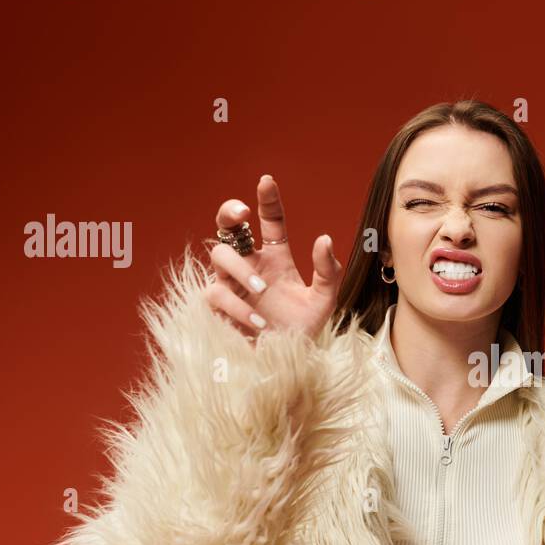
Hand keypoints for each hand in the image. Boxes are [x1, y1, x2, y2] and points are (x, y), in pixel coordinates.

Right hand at [204, 175, 341, 340]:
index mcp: (275, 258)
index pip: (270, 221)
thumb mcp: (324, 301)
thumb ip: (327, 272)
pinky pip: (217, 294)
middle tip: (241, 213)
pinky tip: (258, 323)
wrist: (286, 364)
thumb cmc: (302, 329)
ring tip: (261, 290)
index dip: (267, 200)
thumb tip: (323, 238)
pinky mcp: (218, 307)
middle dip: (229, 213)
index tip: (267, 181)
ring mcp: (231, 284)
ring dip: (239, 269)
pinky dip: (238, 307)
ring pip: (219, 256)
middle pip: (229, 228)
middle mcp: (250, 265)